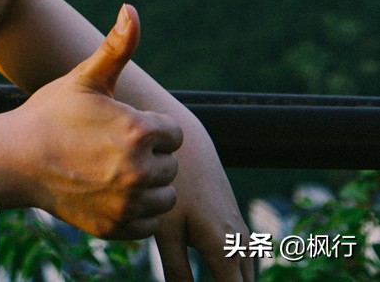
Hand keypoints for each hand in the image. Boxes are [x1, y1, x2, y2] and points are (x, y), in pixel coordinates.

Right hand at [6, 4, 182, 238]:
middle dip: (150, 156)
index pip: (174, 133)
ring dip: (148, 186)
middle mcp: (139, 170)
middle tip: (113, 147)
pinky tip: (110, 193)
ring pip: (165, 197)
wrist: (16, 159)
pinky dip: (136, 213)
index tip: (123, 124)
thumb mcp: (85, 76)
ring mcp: (128, 203)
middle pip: (170, 166)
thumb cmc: (52, 112)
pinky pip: (148, 225)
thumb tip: (132, 9)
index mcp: (138, 130)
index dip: (151, 127)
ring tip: (114, 170)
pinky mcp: (117, 228)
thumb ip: (117, 46)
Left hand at [151, 111, 252, 281]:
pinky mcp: (237, 226)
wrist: (189, 146)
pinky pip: (246, 265)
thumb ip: (177, 273)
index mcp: (225, 250)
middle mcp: (240, 245)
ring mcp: (242, 234)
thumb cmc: (173, 188)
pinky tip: (220, 280)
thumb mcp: (167, 232)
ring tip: (211, 280)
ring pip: (248, 278)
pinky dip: (237, 279)